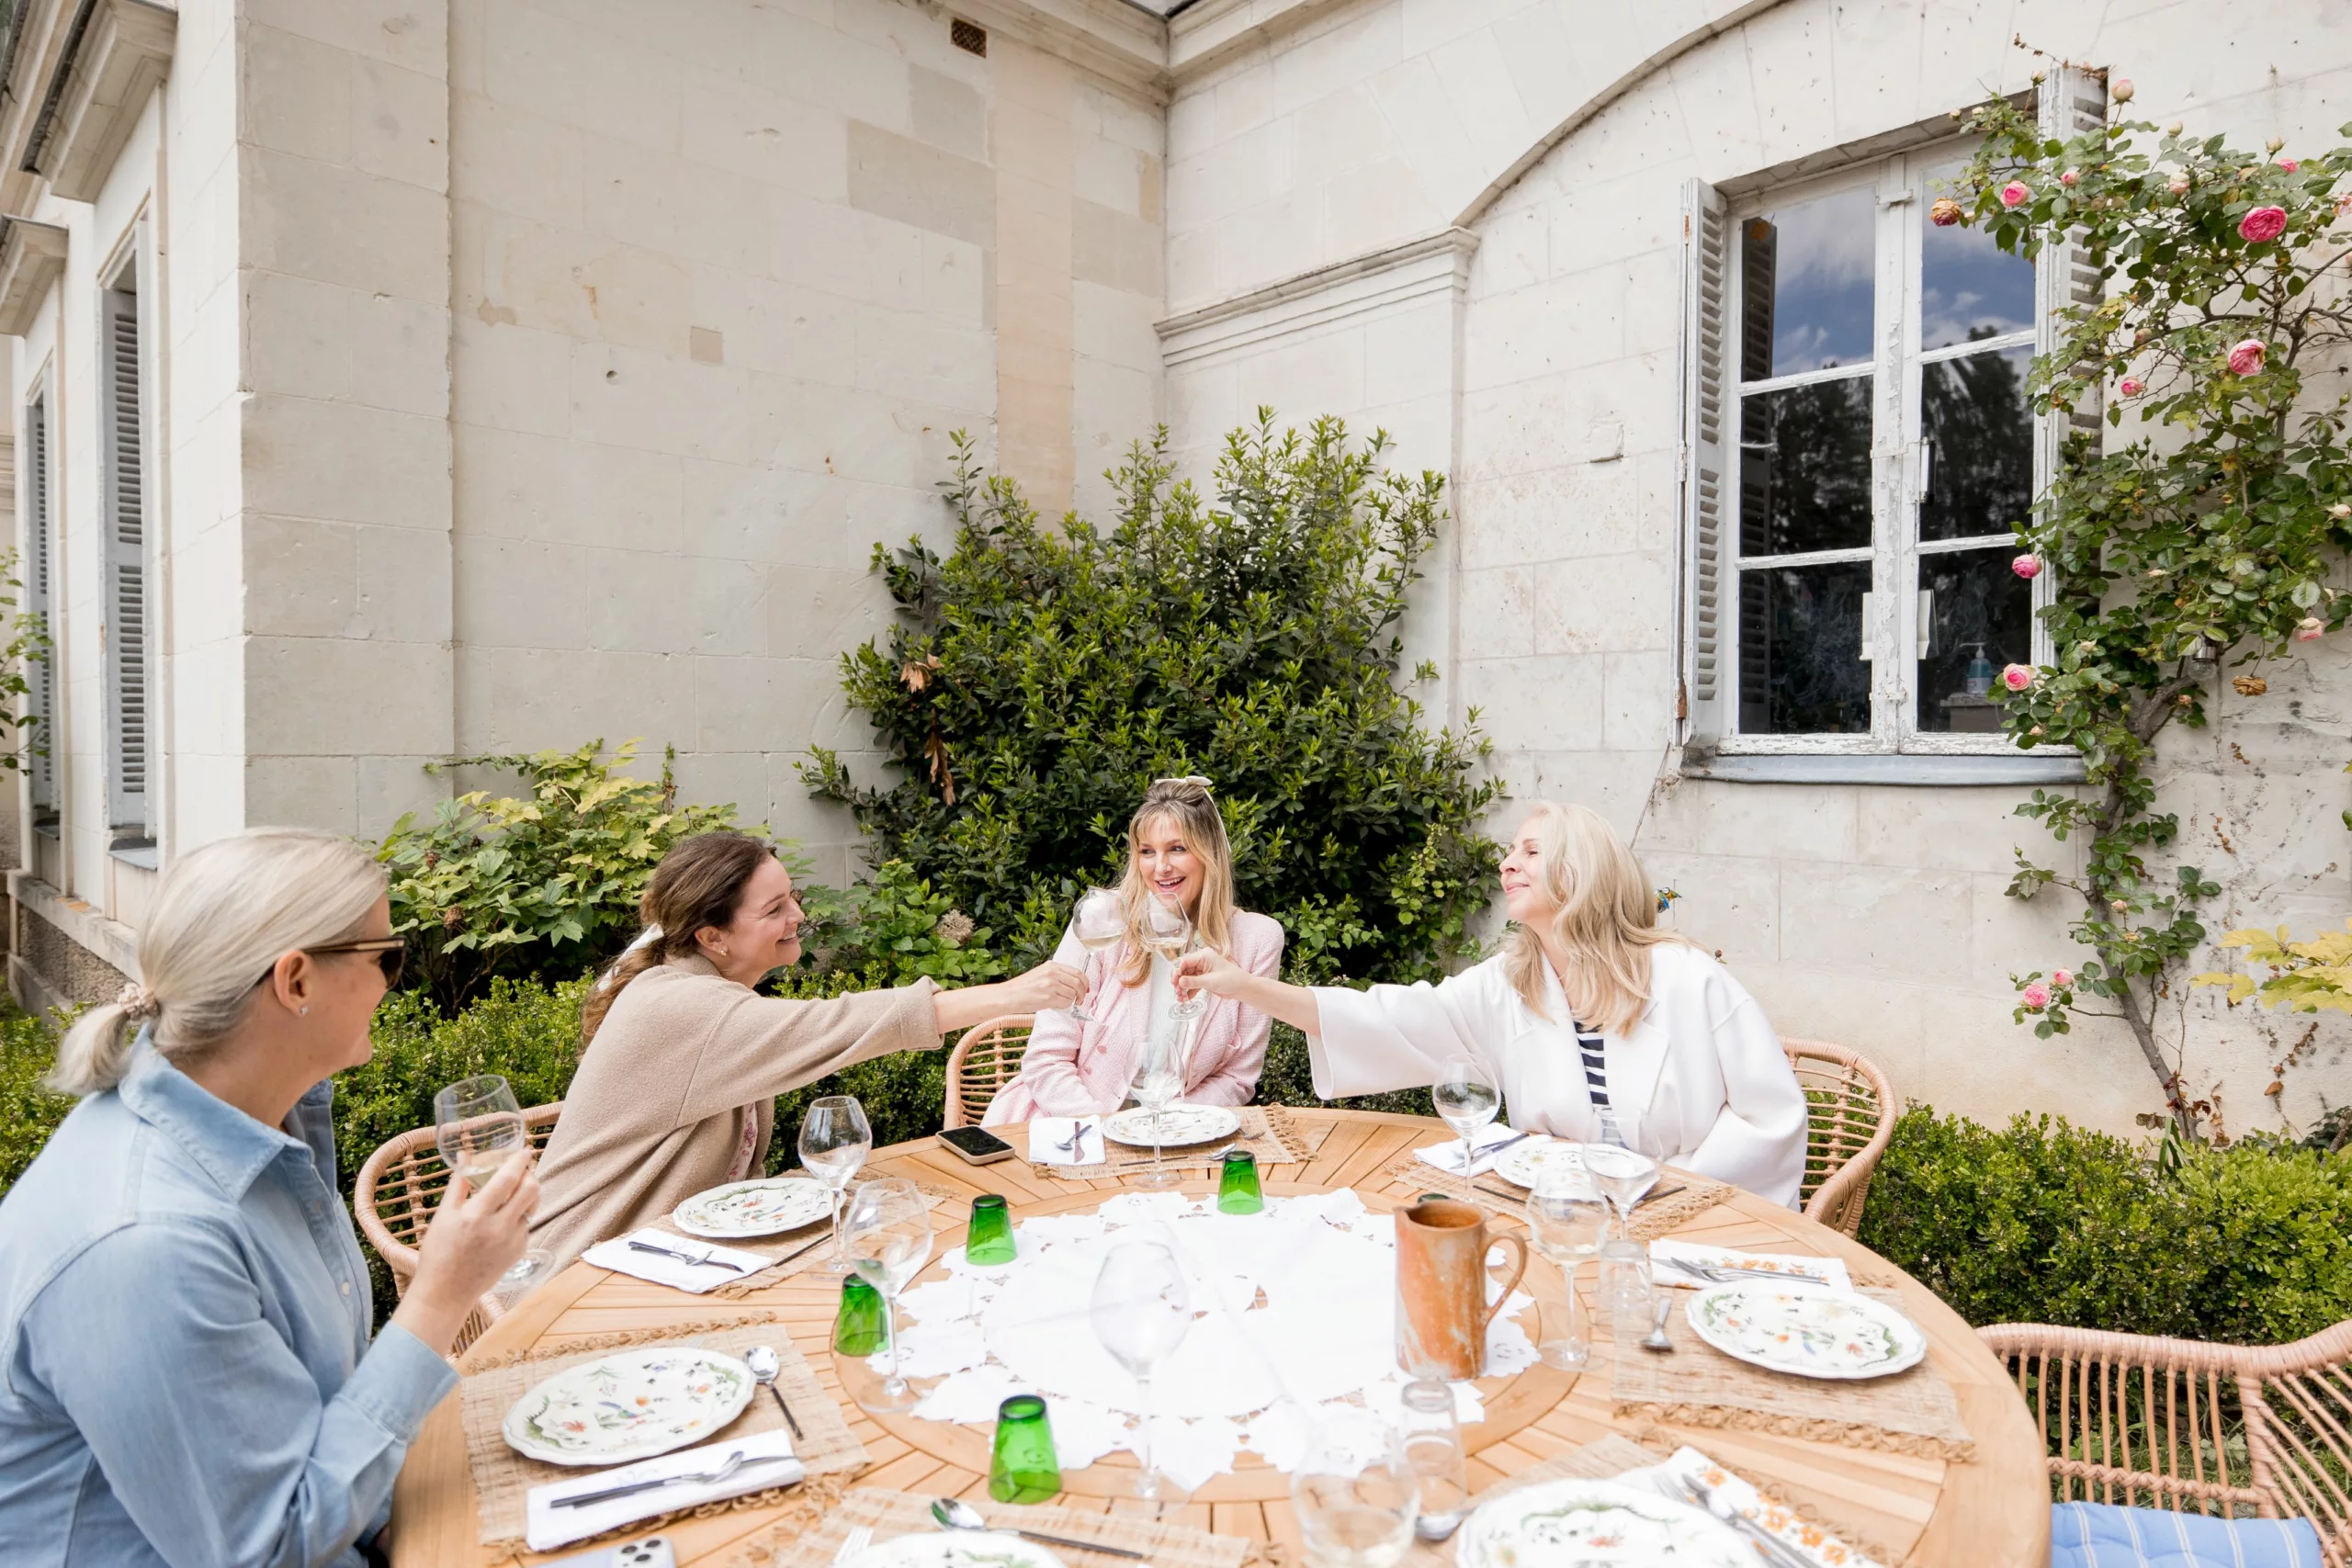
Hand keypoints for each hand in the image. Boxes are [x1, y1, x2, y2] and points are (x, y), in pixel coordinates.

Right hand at [398, 1148, 538, 1351]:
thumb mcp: (443, 1215)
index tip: (524, 1150)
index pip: (508, 1179)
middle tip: (522, 1169)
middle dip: (530, 1174)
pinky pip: (526, 1224)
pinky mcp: (519, 1251)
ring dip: (527, 1194)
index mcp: (477, 1215)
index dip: (519, 1161)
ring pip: (532, 1206)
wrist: (446, 1293)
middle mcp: (499, 1227)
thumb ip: (459, 1183)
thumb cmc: (439, 1252)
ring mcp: (512, 1241)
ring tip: (514, 1190)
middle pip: (531, 1189)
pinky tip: (503, 1218)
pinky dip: (519, 1215)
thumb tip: (465, 1155)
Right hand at [1000, 959, 1086, 1013]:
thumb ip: (1057, 975)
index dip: (1085, 982)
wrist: (1008, 995)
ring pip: (1073, 994)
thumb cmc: (1023, 987)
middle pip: (1078, 982)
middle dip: (1082, 993)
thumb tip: (1075, 984)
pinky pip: (1065, 1003)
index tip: (1085, 989)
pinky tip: (1056, 1005)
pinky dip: (1064, 1006)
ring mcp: (1050, 985)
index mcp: (1052, 965)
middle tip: (1080, 1000)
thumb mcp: (1041, 973)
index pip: (1077, 972)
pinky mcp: (1048, 997)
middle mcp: (1052, 973)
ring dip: (1071, 1001)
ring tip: (1062, 1002)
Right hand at [1174, 948, 1245, 999]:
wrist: (1243, 988)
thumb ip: (1194, 981)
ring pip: (1187, 978)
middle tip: (1176, 991)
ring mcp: (1202, 971)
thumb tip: (1180, 982)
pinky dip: (1189, 991)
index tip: (1174, 982)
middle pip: (1184, 970)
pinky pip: (1192, 984)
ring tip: (1180, 998)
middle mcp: (1202, 961)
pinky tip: (1185, 999)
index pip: (1185, 961)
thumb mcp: (1211, 981)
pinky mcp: (1204, 979)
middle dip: (1179, 981)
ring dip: (1183, 988)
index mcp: (1204, 956)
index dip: (1178, 971)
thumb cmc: (1231, 979)